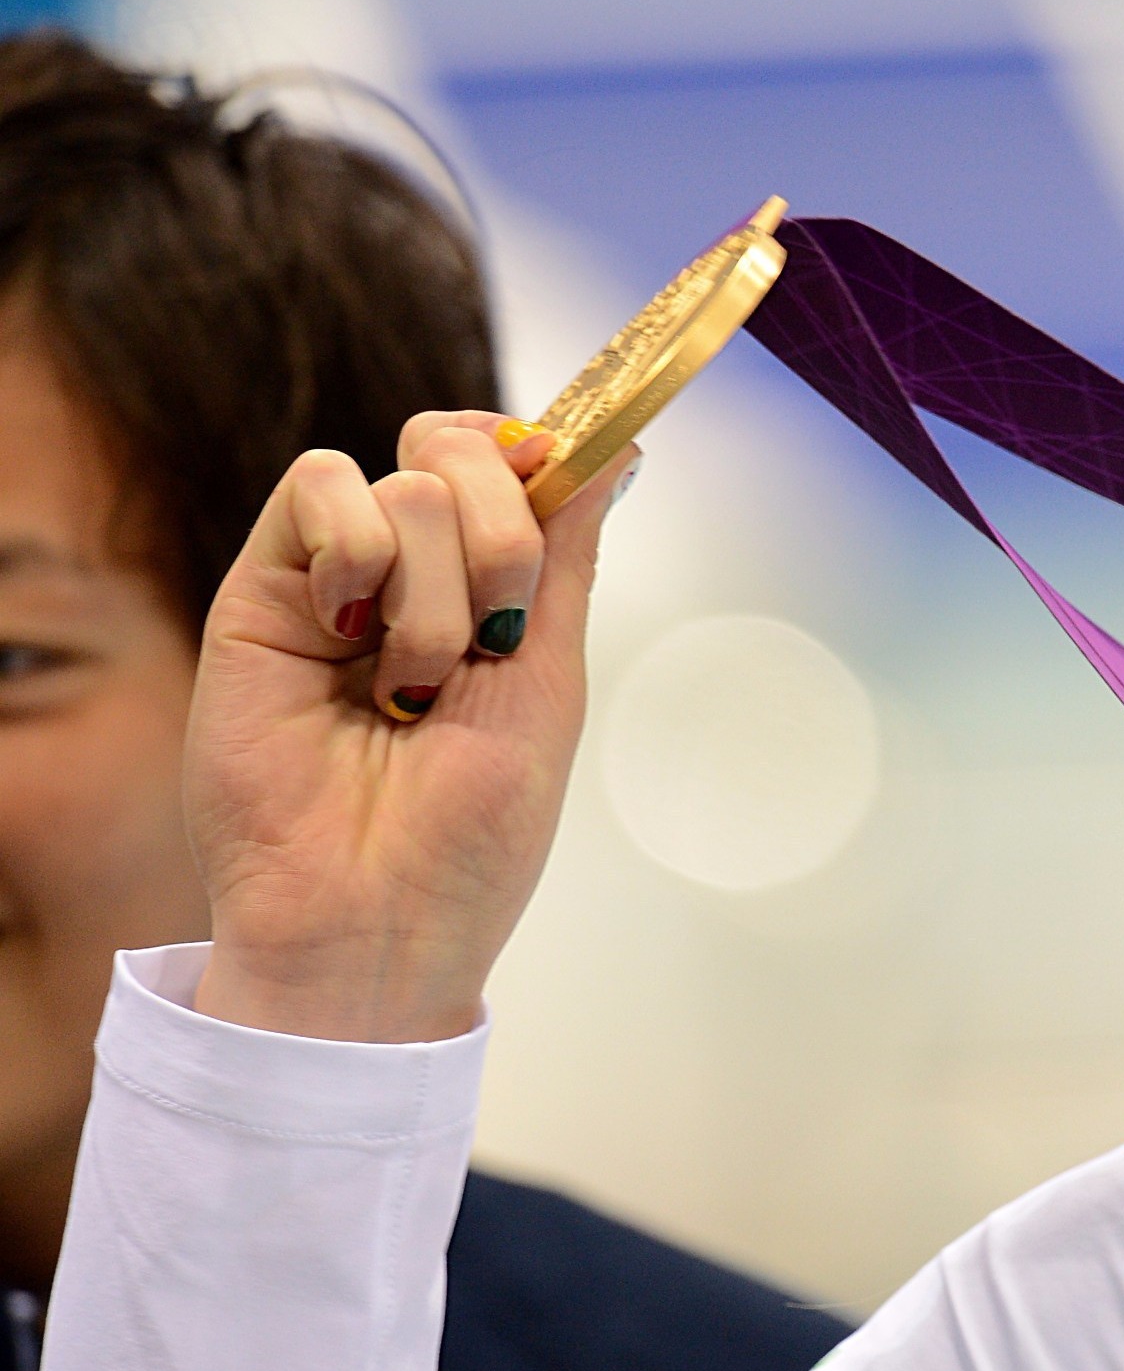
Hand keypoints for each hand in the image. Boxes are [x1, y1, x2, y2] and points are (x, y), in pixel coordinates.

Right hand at [185, 414, 635, 1042]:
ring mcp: (338, 582)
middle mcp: (415, 579)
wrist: (373, 923)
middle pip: (464, 454)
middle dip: (504, 533)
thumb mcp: (548, 683)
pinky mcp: (261, 591)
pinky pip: (317, 486)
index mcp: (492, 600)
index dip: (540, 461)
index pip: (515, 467)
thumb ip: (565, 560)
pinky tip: (353, 636)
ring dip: (437, 590)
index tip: (565, 484)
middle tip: (496, 634)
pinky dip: (358, 551)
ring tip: (414, 688)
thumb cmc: (469, 836)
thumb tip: (616, 447)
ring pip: (408, 480)